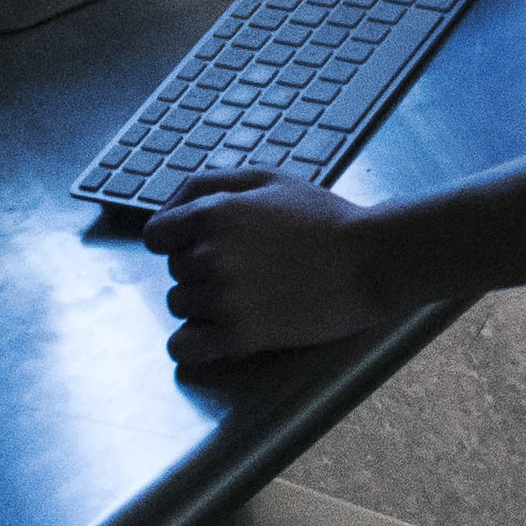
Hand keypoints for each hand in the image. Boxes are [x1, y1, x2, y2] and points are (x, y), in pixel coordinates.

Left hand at [143, 168, 411, 368]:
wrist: (370, 261)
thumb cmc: (323, 218)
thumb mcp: (268, 179)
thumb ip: (211, 184)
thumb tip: (170, 208)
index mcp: (214, 214)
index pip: (155, 234)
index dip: (176, 238)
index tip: (200, 245)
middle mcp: (210, 256)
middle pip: (173, 270)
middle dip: (200, 268)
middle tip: (243, 267)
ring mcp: (223, 299)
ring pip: (179, 305)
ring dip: (202, 303)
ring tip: (244, 295)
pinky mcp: (240, 336)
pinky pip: (183, 347)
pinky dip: (193, 343)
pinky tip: (217, 332)